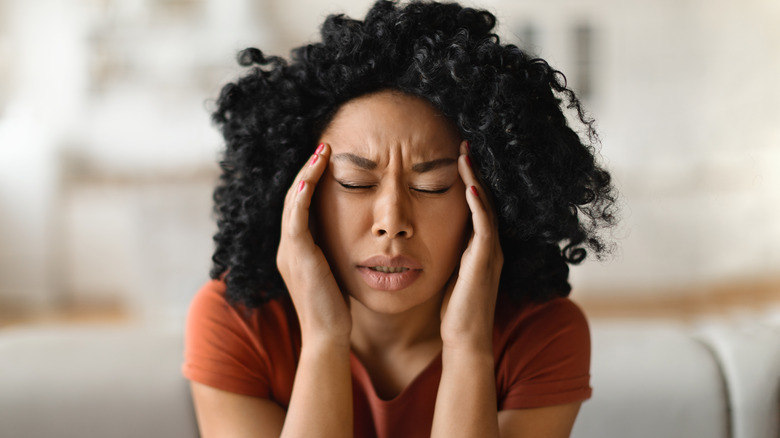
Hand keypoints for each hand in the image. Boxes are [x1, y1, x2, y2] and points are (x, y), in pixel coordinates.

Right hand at [276, 143, 351, 344]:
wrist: (328, 336)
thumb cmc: (338, 309)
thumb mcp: (336, 273)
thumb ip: (337, 253)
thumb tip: (356, 238)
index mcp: (296, 251)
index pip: (300, 206)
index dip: (310, 181)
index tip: (327, 161)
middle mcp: (287, 248)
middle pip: (292, 198)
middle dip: (307, 170)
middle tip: (323, 146)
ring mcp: (289, 251)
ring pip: (292, 202)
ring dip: (306, 174)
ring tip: (322, 151)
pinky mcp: (297, 256)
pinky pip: (296, 218)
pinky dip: (302, 195)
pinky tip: (312, 177)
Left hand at [440, 140, 503, 350]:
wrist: (464, 339)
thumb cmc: (452, 309)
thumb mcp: (446, 271)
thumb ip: (443, 251)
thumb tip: (423, 234)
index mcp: (478, 247)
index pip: (475, 205)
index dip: (467, 180)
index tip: (455, 156)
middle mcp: (488, 245)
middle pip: (483, 199)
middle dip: (473, 171)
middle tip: (464, 144)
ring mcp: (490, 252)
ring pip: (485, 206)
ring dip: (475, 179)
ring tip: (465, 154)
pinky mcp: (485, 260)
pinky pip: (484, 226)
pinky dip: (478, 204)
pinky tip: (469, 185)